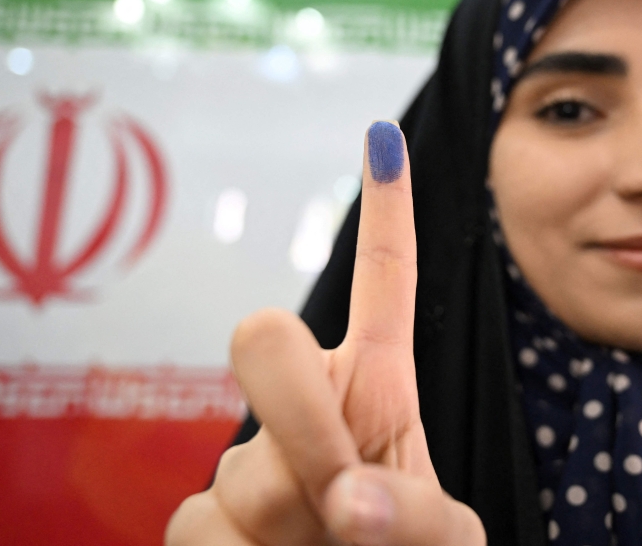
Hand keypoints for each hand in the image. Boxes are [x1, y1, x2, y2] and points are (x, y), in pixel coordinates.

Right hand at [165, 122, 484, 545]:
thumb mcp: (443, 544)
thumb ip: (415, 516)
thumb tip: (344, 502)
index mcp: (375, 391)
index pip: (382, 286)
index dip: (387, 212)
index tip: (384, 136)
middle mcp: (304, 410)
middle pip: (264, 339)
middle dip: (299, 416)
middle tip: (341, 497)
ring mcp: (245, 464)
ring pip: (244, 469)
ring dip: (294, 531)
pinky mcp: (198, 521)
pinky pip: (201, 528)